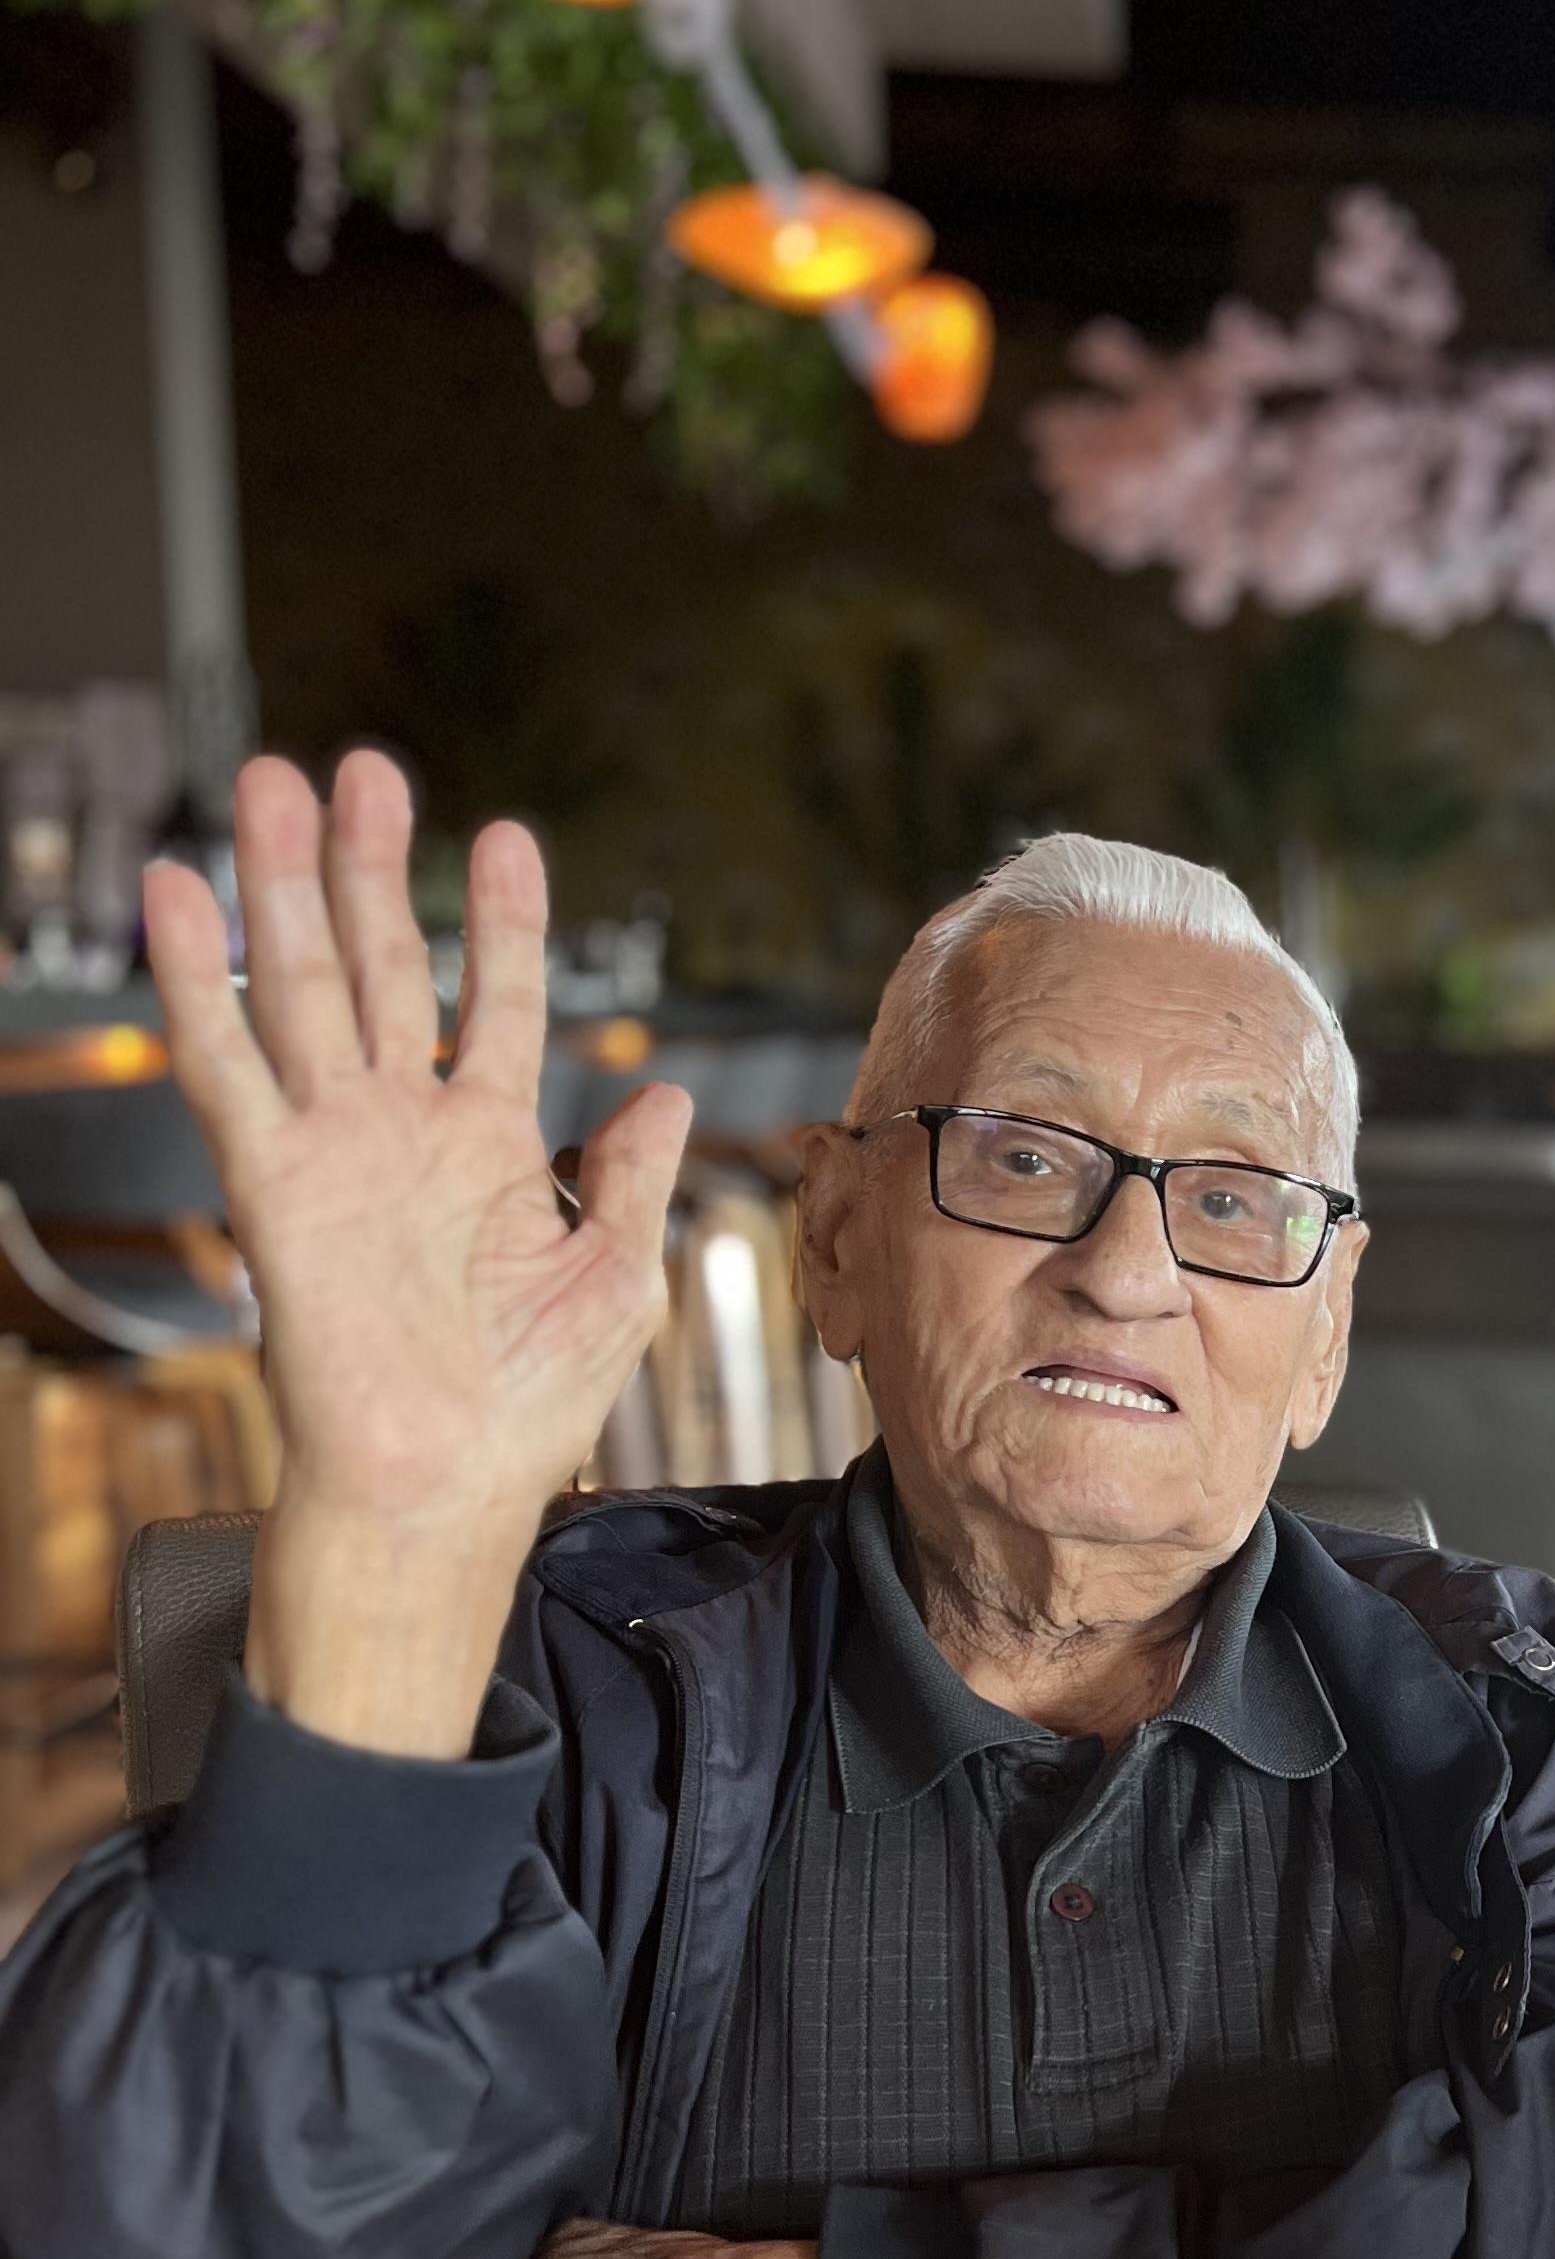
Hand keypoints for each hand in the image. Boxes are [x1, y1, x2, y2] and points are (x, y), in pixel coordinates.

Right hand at [144, 751, 691, 1749]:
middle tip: (358, 769)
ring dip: (286, 886)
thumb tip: (668, 1095)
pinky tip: (182, 896)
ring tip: (271, 783)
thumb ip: (636, 1181)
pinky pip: (227, 1064)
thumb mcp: (617, 1282)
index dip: (502, 922)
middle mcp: (406, 1133)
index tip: (505, 836)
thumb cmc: (528, 1413)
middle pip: (385, 967)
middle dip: (370, 865)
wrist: (444, 1489)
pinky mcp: (273, 1183)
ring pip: (304, 986)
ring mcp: (335, 1149)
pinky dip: (200, 977)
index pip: (500, 1003)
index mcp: (492, 1149)